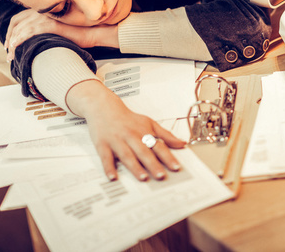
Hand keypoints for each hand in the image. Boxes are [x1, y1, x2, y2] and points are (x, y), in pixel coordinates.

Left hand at [5, 9, 118, 60]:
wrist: (92, 32)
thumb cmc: (79, 33)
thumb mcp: (58, 30)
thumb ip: (46, 31)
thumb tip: (36, 42)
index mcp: (43, 11)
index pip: (19, 17)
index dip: (11, 30)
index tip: (9, 43)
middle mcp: (42, 12)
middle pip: (16, 22)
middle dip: (9, 37)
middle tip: (8, 51)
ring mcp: (46, 17)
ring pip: (21, 28)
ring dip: (13, 43)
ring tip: (11, 56)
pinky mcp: (50, 24)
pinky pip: (29, 32)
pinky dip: (19, 40)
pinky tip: (16, 48)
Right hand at [68, 80, 185, 180]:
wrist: (104, 107)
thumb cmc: (128, 119)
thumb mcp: (149, 123)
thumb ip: (165, 135)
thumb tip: (182, 143)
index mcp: (143, 132)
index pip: (158, 145)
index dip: (168, 156)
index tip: (176, 167)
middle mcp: (131, 136)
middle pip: (143, 151)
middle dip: (153, 164)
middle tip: (161, 176)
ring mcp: (116, 141)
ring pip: (127, 155)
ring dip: (135, 167)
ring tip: (143, 177)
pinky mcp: (102, 145)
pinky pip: (106, 157)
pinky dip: (109, 167)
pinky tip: (113, 177)